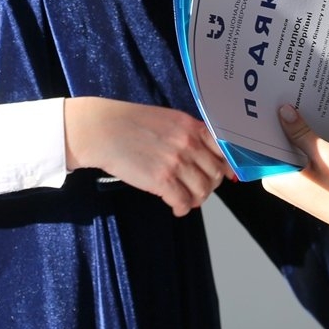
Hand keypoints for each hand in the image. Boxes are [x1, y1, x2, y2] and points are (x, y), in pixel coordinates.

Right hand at [63, 97, 229, 215]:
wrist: (103, 130)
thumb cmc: (131, 123)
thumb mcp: (168, 119)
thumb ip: (189, 135)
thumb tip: (205, 155)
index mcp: (192, 127)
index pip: (224, 150)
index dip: (226, 166)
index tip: (223, 174)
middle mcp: (189, 144)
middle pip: (216, 174)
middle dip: (209, 185)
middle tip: (198, 188)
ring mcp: (176, 163)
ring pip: (203, 191)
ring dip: (197, 199)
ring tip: (186, 199)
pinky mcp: (162, 181)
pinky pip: (184, 202)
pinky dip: (183, 208)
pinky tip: (176, 207)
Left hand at [260, 105, 328, 234]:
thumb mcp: (324, 155)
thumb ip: (301, 133)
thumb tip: (283, 112)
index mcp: (275, 178)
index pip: (258, 146)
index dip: (261, 124)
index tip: (262, 102)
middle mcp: (277, 182)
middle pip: (272, 147)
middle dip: (278, 125)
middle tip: (283, 98)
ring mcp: (290, 184)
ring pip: (285, 152)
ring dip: (292, 134)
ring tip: (298, 108)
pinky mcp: (302, 184)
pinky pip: (296, 159)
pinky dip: (302, 146)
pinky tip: (311, 128)